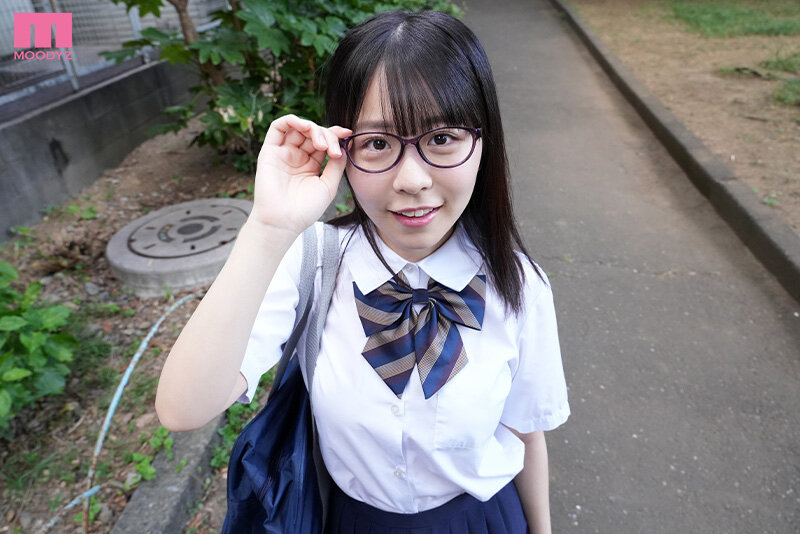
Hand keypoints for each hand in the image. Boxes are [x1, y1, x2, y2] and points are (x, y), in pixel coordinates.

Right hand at [249, 114, 351, 235]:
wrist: (284, 222)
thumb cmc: (305, 209)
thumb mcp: (328, 186)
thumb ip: (336, 165)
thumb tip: (344, 146)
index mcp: (311, 164)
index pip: (324, 141)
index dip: (336, 135)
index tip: (348, 134)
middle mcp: (297, 156)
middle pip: (313, 133)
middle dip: (327, 135)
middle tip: (333, 151)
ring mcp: (283, 153)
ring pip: (299, 128)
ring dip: (313, 128)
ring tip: (321, 144)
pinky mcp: (270, 151)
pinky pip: (278, 127)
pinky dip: (292, 120)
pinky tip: (305, 127)